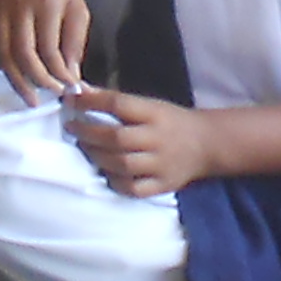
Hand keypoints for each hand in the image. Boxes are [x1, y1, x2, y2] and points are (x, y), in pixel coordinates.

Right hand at [0, 0, 90, 95]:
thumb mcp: (75, 3)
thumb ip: (75, 39)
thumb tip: (71, 74)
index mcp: (46, 4)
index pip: (51, 50)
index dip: (61, 74)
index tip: (71, 89)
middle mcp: (19, 10)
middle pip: (25, 56)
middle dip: (40, 81)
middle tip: (52, 96)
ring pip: (4, 55)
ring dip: (17, 82)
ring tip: (31, 100)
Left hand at [64, 86, 211, 198]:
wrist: (208, 144)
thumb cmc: (171, 121)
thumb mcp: (150, 104)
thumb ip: (118, 103)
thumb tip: (81, 91)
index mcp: (155, 113)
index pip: (119, 104)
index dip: (91, 102)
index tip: (72, 100)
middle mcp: (158, 139)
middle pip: (117, 137)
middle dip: (88, 132)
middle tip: (72, 128)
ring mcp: (161, 164)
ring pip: (122, 164)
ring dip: (97, 156)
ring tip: (85, 148)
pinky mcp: (164, 185)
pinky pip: (134, 188)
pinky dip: (116, 182)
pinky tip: (106, 172)